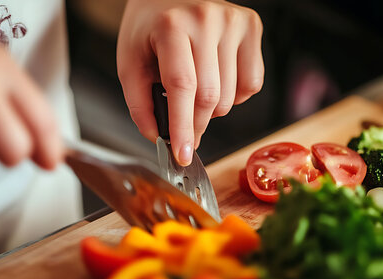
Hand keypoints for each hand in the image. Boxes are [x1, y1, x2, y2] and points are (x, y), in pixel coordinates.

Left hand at [117, 0, 263, 165]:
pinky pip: (252, 84)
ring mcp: (233, 22)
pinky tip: (217, 79)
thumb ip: (140, 104)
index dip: (183, 126)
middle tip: (185, 132)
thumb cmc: (148, 28)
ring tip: (196, 91)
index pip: (182, 86)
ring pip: (231, 97)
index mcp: (171, 25)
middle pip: (210, 97)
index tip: (182, 154)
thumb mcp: (130, 62)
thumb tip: (159, 138)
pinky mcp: (251, 26)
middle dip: (196, 125)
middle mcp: (207, 19)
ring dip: (212, 109)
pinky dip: (234, 95)